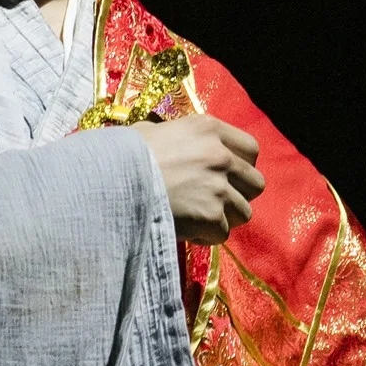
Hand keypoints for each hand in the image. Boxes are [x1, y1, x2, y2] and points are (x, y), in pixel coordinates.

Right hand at [132, 114, 264, 243]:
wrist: (110, 182)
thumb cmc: (122, 156)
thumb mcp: (149, 132)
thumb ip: (173, 137)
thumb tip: (169, 141)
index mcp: (208, 128)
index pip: (251, 149)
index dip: (242, 165)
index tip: (227, 175)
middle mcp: (220, 155)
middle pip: (256, 183)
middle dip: (238, 195)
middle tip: (213, 201)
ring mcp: (218, 186)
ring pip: (244, 212)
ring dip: (223, 218)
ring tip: (197, 217)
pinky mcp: (211, 215)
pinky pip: (222, 234)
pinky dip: (205, 236)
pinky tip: (185, 228)